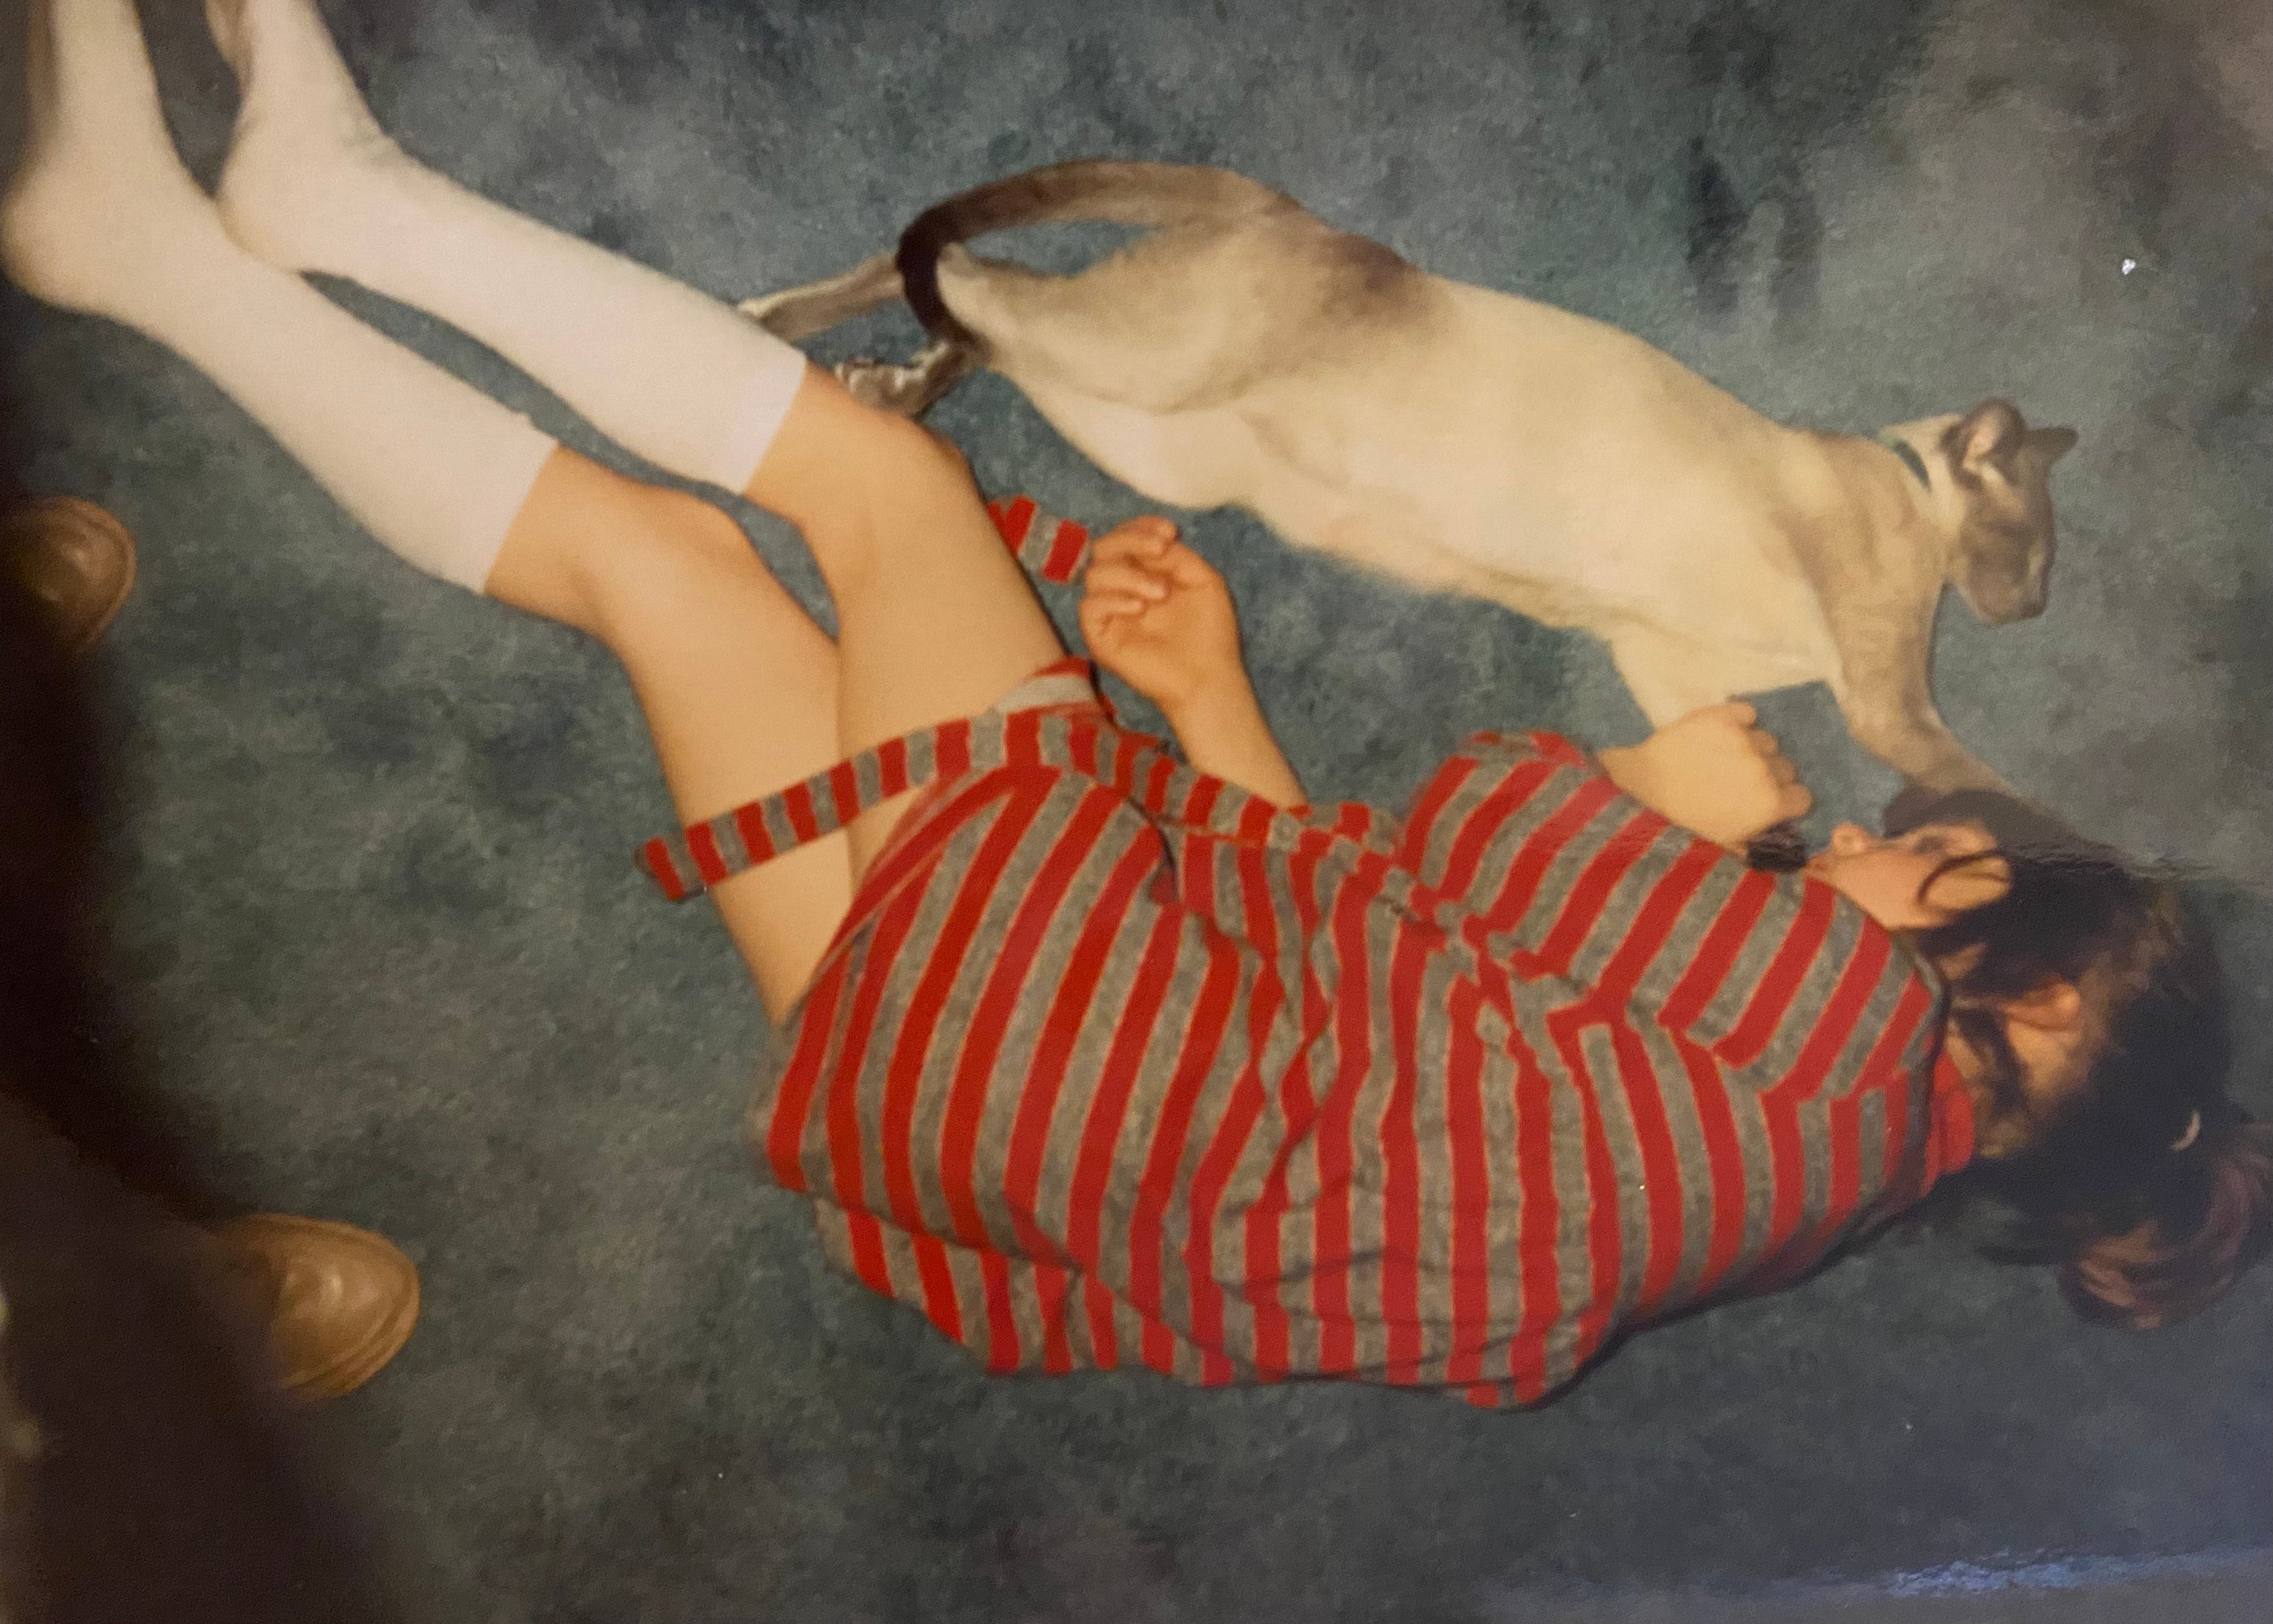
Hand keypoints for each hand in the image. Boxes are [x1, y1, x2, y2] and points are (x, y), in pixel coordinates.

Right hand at [1077, 517, 1243, 718]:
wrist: (1208, 676)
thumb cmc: (1210, 632)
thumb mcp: (1203, 581)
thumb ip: (1176, 556)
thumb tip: (1153, 542)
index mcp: (1146, 572)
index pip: (1126, 537)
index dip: (1141, 527)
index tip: (1169, 532)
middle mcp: (1123, 587)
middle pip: (1103, 548)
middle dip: (1130, 540)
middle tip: (1160, 550)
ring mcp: (1110, 612)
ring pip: (1095, 574)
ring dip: (1129, 575)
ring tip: (1160, 593)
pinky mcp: (1100, 637)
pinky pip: (1089, 606)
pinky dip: (1113, 599)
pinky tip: (1139, 608)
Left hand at [1597, 702, 1811, 847]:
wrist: (1644, 784)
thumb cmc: (1683, 820)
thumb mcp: (1724, 841)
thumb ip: (1758, 839)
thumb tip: (1782, 838)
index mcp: (1770, 804)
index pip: (1802, 797)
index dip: (1786, 798)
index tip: (1770, 798)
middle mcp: (1765, 770)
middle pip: (1786, 767)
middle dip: (1769, 774)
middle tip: (1742, 779)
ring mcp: (1746, 741)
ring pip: (1767, 741)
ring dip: (1753, 748)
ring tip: (1726, 756)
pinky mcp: (1725, 718)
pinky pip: (1748, 714)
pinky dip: (1739, 721)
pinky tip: (1723, 733)